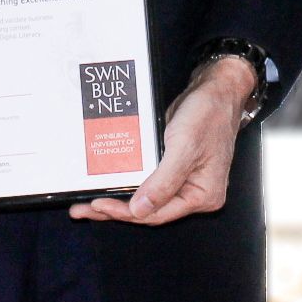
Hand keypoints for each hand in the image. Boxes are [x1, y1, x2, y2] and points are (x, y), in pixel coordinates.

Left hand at [69, 56, 252, 224]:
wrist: (217, 88)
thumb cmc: (208, 114)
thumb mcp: (185, 146)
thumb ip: (163, 182)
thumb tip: (139, 210)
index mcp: (202, 195)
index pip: (157, 213)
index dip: (126, 212)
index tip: (100, 205)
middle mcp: (192, 192)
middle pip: (148, 210)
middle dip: (115, 210)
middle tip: (84, 210)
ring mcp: (182, 180)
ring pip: (145, 197)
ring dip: (118, 199)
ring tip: (87, 204)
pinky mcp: (171, 167)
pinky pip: (146, 181)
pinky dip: (128, 183)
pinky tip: (109, 183)